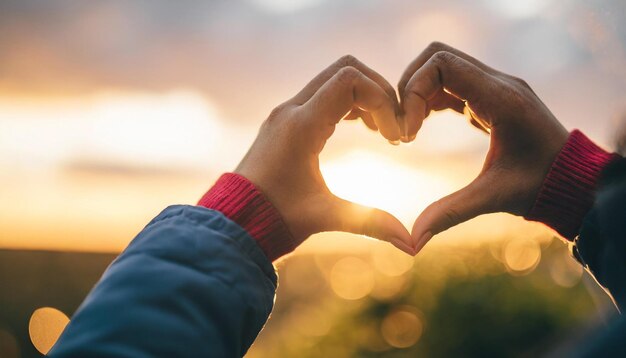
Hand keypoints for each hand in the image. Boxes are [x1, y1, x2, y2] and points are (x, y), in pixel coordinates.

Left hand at [236, 55, 413, 253]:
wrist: (234, 223)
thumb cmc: (273, 219)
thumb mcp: (324, 217)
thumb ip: (370, 224)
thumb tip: (411, 245)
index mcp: (301, 125)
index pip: (351, 80)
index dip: (382, 101)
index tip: (394, 138)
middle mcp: (291, 111)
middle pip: (345, 70)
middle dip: (377, 92)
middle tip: (393, 128)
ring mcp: (286, 114)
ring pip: (334, 80)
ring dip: (363, 98)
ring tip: (382, 133)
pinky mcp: (286, 123)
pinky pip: (323, 96)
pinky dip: (348, 104)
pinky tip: (363, 130)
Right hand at [399, 42, 568, 252]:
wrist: (573, 180)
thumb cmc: (541, 186)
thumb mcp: (494, 197)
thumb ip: (451, 213)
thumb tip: (411, 241)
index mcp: (500, 98)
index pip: (441, 64)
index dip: (413, 91)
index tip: (407, 132)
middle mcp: (497, 84)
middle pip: (436, 57)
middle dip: (409, 87)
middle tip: (401, 126)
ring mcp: (494, 88)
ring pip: (441, 67)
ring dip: (417, 93)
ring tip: (408, 131)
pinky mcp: (489, 98)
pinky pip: (450, 84)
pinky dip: (428, 99)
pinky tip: (419, 128)